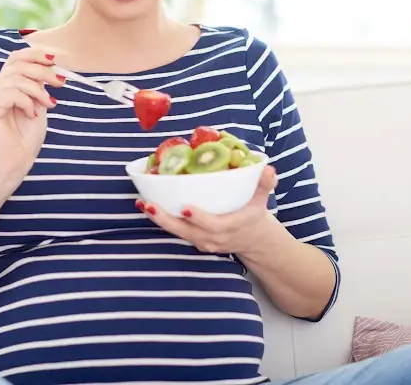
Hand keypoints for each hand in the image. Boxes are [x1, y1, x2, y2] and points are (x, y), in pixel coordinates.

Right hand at [0, 48, 63, 188]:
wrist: (16, 162)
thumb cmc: (26, 137)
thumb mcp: (38, 103)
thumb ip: (38, 84)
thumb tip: (50, 65)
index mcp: (2, 84)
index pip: (16, 57)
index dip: (35, 54)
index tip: (55, 60)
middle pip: (18, 64)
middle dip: (43, 71)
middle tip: (60, 83)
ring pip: (18, 78)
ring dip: (38, 91)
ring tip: (47, 105)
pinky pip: (13, 93)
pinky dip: (28, 102)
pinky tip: (32, 115)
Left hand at [137, 165, 277, 254]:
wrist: (254, 240)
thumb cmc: (254, 214)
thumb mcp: (262, 199)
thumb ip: (264, 184)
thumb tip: (269, 169)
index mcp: (230, 227)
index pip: (213, 226)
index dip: (199, 219)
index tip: (186, 207)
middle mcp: (213, 238)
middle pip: (187, 232)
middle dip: (166, 219)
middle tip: (149, 204)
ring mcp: (202, 241)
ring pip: (177, 232)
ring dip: (158, 219)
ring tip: (142, 203)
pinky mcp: (194, 240)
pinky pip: (176, 231)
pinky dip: (161, 220)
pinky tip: (147, 206)